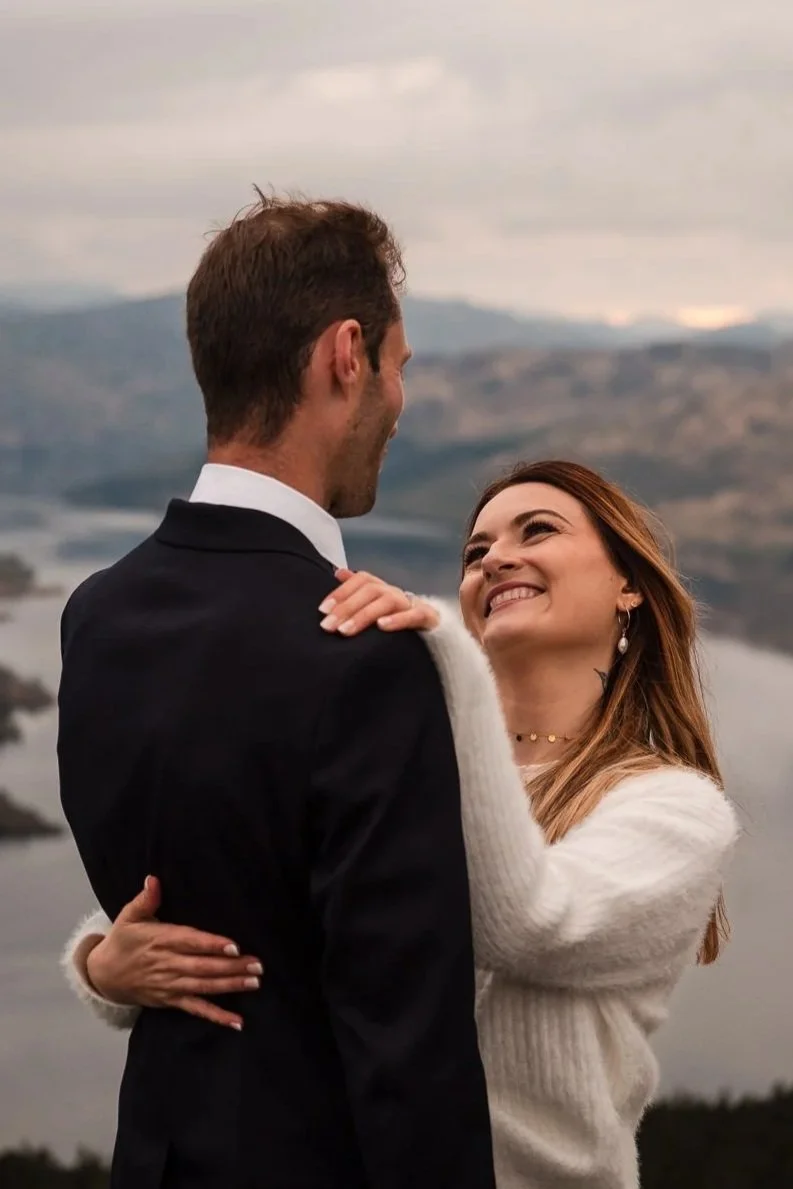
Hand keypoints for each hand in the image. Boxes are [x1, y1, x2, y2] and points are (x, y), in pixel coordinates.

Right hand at [84, 876, 262, 1029]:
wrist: (103, 975)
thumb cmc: (122, 941)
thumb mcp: (129, 917)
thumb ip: (145, 899)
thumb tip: (153, 879)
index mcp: (160, 940)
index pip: (190, 942)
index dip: (212, 945)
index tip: (234, 946)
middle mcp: (167, 964)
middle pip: (203, 967)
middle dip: (231, 967)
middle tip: (257, 965)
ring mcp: (170, 985)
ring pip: (204, 987)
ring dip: (230, 986)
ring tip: (254, 983)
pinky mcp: (171, 1001)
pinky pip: (196, 1009)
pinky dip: (216, 1016)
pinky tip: (237, 1022)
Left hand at [318, 569, 439, 636]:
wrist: (436, 632)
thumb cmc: (398, 619)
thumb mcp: (376, 605)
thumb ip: (357, 589)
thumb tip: (337, 571)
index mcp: (382, 588)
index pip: (361, 580)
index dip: (341, 592)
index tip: (322, 610)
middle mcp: (396, 591)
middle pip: (370, 590)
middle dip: (346, 607)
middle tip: (327, 626)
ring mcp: (412, 603)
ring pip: (387, 601)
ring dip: (363, 615)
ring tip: (345, 631)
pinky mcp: (428, 617)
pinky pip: (413, 615)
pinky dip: (397, 619)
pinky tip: (381, 627)